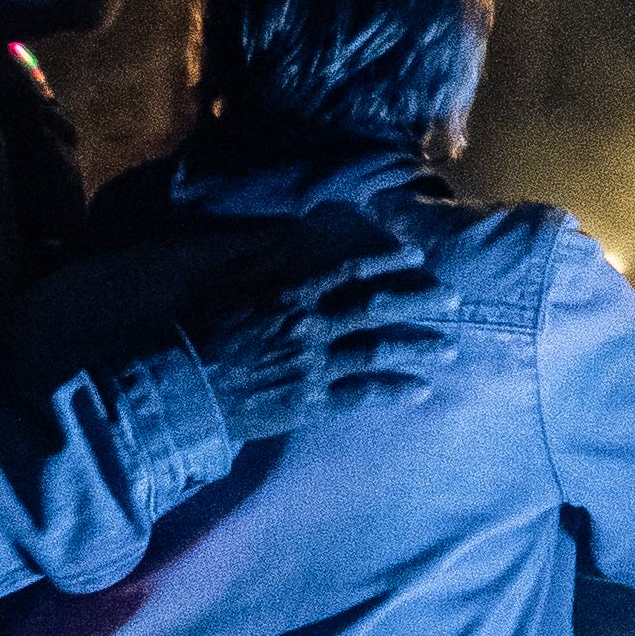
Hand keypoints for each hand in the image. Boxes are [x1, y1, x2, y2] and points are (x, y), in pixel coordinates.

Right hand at [185, 234, 456, 436]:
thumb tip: (295, 233)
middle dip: (418, 301)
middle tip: (454, 299)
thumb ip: (265, 259)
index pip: (351, 271)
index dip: (388, 261)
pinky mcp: (309, 402)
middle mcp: (310, 326)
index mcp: (291, 294)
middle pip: (376, 308)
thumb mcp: (229, 285)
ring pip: (377, 351)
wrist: (180, 388)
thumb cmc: (199, 334)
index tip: (418, 255)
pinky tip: (421, 390)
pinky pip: (360, 395)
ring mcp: (312, 365)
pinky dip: (393, 391)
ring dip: (417, 348)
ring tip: (451, 347)